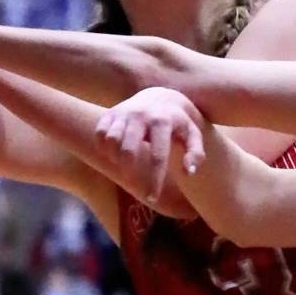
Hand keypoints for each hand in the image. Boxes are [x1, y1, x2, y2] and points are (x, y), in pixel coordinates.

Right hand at [96, 88, 206, 202]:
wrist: (161, 96)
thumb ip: (195, 154)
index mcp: (163, 122)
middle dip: (131, 173)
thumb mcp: (192, 134)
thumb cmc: (178, 123)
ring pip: (111, 141)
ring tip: (127, 167)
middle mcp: (141, 115)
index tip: (152, 198)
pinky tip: (115, 154)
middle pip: (128, 151)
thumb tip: (189, 173)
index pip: (158, 156)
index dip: (154, 180)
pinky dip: (103, 147)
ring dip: (116, 159)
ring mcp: (124, 112)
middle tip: (137, 184)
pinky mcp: (111, 112)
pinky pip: (100, 133)